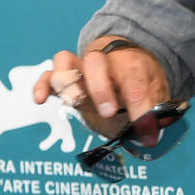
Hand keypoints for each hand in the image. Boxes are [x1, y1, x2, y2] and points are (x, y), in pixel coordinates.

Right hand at [33, 37, 171, 143]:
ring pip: (65, 60)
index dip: (140, 104)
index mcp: (131, 63)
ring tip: (71, 101)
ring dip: (65, 80)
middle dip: (100, 88)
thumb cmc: (139, 79)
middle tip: (109, 112)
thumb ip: (154, 109)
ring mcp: (81, 69)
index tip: (145, 126)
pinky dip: (42, 85)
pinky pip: (47, 75)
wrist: (125, 61)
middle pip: (95, 62)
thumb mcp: (154, 91)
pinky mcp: (64, 78)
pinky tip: (40, 99)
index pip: (134, 79)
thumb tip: (152, 133)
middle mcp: (103, 62)